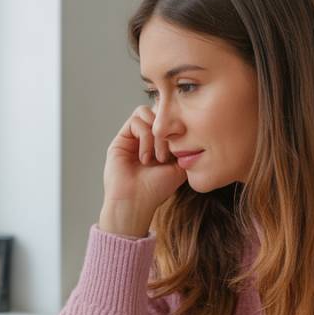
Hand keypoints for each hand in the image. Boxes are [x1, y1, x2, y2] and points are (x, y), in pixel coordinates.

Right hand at [100, 105, 186, 236]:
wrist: (136, 203)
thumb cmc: (156, 189)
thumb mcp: (179, 166)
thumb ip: (185, 146)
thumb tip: (191, 127)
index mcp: (160, 142)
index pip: (170, 118)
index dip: (178, 126)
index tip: (183, 147)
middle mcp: (146, 137)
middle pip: (159, 111)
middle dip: (168, 129)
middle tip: (169, 154)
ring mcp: (132, 137)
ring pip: (147, 113)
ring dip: (156, 134)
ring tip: (157, 157)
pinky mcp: (121, 138)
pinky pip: (136, 121)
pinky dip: (145, 137)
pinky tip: (145, 158)